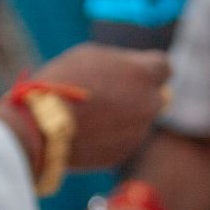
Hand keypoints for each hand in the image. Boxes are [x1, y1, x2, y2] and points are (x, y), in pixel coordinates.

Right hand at [41, 44, 170, 169]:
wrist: (45, 124)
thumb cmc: (65, 81)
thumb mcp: (94, 56)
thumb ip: (123, 64)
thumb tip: (137, 72)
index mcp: (143, 75)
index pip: (164, 67)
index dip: (150, 69)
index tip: (137, 71)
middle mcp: (148, 104)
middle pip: (156, 98)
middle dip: (142, 95)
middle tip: (117, 93)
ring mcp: (138, 132)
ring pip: (138, 121)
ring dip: (123, 117)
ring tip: (91, 112)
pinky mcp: (122, 153)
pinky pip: (122, 140)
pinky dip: (110, 136)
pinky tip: (86, 131)